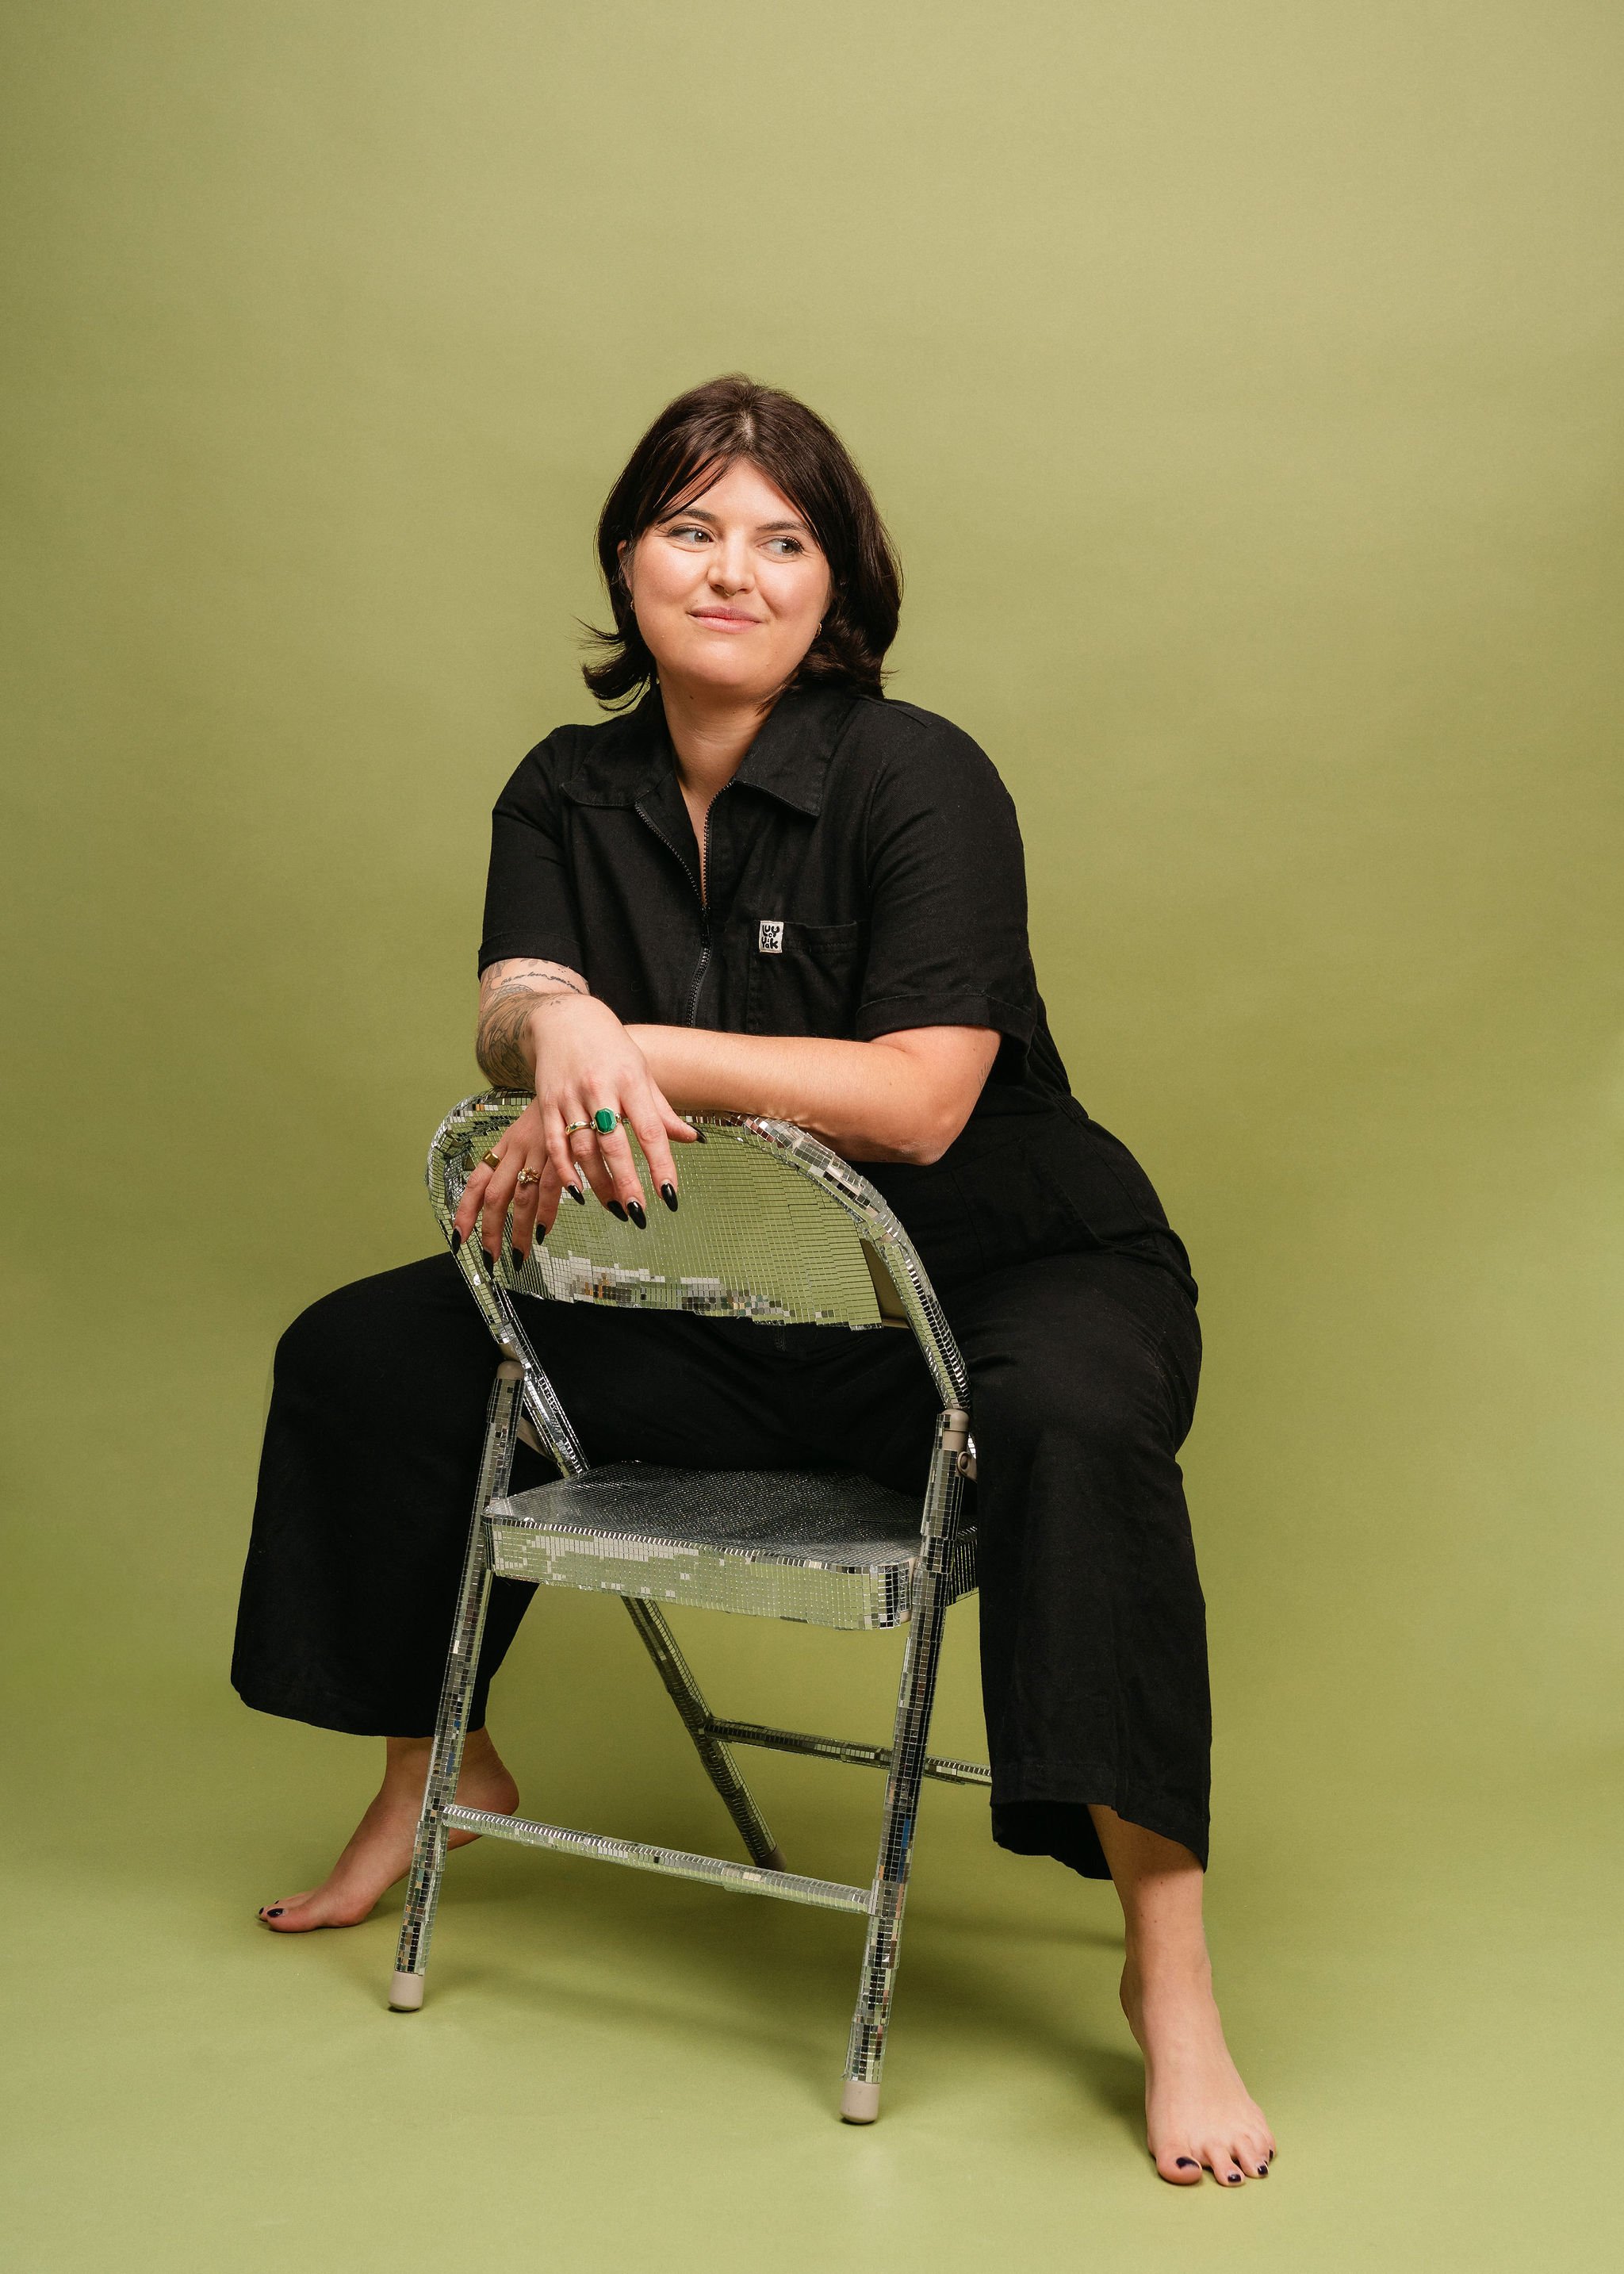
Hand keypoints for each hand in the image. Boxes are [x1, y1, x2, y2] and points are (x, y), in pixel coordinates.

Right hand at [454, 994, 696, 1260]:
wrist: (566, 1019)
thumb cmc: (612, 1050)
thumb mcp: (642, 1073)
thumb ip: (663, 1111)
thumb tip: (693, 1140)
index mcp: (631, 1081)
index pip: (650, 1130)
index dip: (661, 1165)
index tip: (670, 1195)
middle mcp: (600, 1088)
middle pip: (614, 1144)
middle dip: (627, 1181)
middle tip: (639, 1212)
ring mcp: (570, 1096)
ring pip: (583, 1148)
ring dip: (599, 1182)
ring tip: (615, 1207)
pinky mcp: (547, 1102)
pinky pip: (555, 1143)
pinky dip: (565, 1170)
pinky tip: (577, 1193)